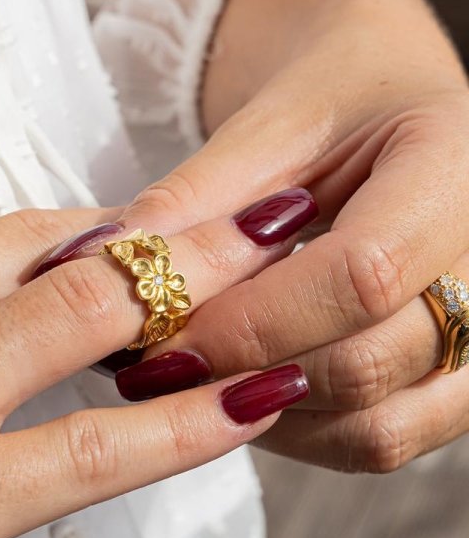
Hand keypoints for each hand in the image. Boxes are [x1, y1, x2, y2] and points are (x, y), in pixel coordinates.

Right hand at [0, 192, 306, 537]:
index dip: (59, 239)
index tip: (118, 240)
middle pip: (55, 248)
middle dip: (162, 230)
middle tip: (253, 211)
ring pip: (91, 320)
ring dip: (201, 289)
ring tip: (286, 269)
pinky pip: (91, 453)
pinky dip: (186, 426)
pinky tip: (254, 403)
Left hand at [114, 0, 468, 471]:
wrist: (402, 102)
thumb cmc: (346, 95)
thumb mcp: (273, 120)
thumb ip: (198, 199)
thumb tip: (103, 267)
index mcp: (460, 168)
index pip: (363, 276)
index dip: (250, 319)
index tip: (158, 330)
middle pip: (367, 364)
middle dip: (241, 372)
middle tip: (153, 363)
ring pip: (376, 427)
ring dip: (265, 414)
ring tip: (192, 373)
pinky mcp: (462, 380)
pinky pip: (382, 441)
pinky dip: (301, 430)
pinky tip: (242, 386)